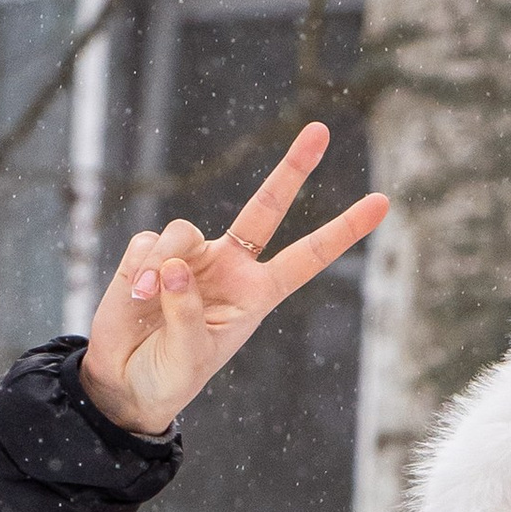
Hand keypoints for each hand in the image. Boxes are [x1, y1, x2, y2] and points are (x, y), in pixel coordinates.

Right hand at [80, 121, 387, 438]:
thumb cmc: (170, 377)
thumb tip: (176, 265)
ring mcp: (191, 255)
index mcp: (255, 295)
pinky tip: (136, 295)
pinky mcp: (151, 252)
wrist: (128, 382)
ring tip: (148, 297)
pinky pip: (152, 243)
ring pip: (184, 231)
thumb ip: (187, 312)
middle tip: (321, 130)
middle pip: (266, 207)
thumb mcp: (190, 357)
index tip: (382, 202)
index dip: (342, 231)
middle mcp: (229, 267)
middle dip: (293, 168)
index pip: (306, 258)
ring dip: (164, 263)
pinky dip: (142, 267)